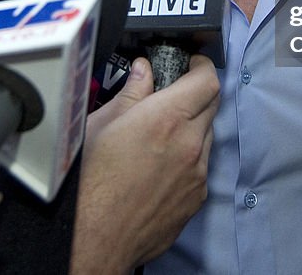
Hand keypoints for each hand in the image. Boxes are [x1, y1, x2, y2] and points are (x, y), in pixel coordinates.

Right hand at [72, 54, 219, 272]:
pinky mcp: (197, 198)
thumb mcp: (101, 125)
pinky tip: (161, 164)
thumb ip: (131, 93)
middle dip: (197, 93)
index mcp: (167, 119)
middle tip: (175, 93)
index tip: (192, 63)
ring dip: (193, 127)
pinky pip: (202, 167)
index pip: (207, 81)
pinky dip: (189, 157)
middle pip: (211, 105)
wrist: (95, 237)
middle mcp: (190, 145)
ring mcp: (198, 174)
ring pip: (207, 137)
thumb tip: (143, 71)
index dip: (202, 67)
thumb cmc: (90, 182)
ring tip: (161, 134)